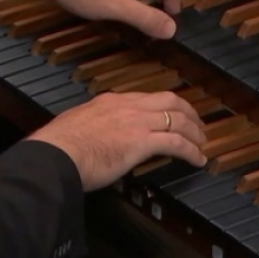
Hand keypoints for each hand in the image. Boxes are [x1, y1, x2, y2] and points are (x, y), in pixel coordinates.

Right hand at [26, 91, 206, 190]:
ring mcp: (136, 122)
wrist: (56, 154)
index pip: (146, 98)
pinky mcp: (142, 142)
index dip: (164, 106)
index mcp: (111, 101)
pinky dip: (191, 150)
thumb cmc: (59, 146)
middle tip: (197, 125)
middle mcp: (128, 106)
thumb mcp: (77, 126)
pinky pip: (176, 143)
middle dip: (188, 112)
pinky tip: (198, 159)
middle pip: (169, 101)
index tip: (172, 114)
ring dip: (194, 132)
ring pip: (177, 120)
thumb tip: (97, 138)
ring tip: (202, 143)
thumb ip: (93, 127)